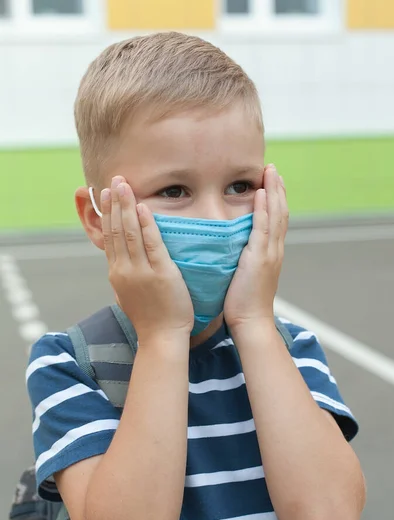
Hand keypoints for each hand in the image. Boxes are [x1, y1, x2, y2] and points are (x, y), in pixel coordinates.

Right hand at [101, 176, 193, 341]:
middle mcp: (124, 270)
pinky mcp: (161, 273)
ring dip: (126, 207)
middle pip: (116, 231)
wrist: (161, 337)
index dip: (107, 214)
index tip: (105, 195)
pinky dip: (146, 224)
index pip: (108, 238)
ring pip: (129, 233)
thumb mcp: (128, 295)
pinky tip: (142, 207)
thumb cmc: (149, 318)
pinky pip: (152, 244)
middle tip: (113, 181)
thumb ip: (124, 276)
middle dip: (114, 204)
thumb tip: (122, 262)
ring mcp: (141, 272)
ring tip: (123, 186)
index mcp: (116, 274)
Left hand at [224, 164, 287, 332]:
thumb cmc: (243, 304)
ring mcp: (269, 253)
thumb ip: (243, 260)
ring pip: (276, 215)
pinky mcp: (260, 257)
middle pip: (280, 212)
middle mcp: (274, 250)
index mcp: (271, 254)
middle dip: (278, 189)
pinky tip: (261, 193)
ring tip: (270, 172)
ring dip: (274, 191)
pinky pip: (262, 227)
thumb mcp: (245, 276)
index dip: (275, 200)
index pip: (276, 221)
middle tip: (273, 169)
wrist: (250, 321)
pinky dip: (264, 208)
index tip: (271, 182)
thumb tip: (233, 251)